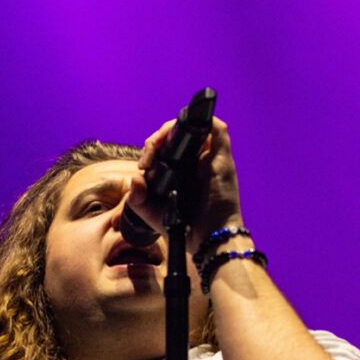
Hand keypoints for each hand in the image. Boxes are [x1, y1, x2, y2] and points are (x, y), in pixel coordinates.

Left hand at [131, 116, 243, 253]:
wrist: (208, 238)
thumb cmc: (183, 227)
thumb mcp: (152, 213)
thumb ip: (138, 198)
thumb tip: (136, 177)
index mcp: (180, 170)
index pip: (165, 146)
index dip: (151, 148)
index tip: (143, 165)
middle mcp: (196, 160)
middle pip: (176, 133)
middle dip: (156, 140)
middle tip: (147, 159)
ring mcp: (210, 157)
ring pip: (192, 126)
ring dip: (171, 128)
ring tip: (156, 147)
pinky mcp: (223, 157)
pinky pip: (216, 128)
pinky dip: (201, 121)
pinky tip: (182, 131)